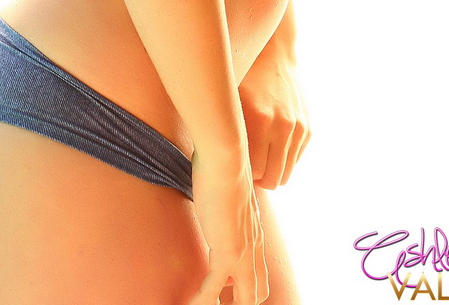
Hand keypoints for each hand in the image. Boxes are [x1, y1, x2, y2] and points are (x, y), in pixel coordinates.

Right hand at [187, 144, 269, 304]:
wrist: (226, 157)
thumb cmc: (222, 166)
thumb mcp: (227, 191)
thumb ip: (224, 202)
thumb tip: (213, 194)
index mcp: (253, 233)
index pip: (257, 272)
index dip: (243, 286)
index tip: (224, 289)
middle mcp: (253, 246)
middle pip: (257, 292)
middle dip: (239, 302)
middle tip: (218, 302)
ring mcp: (243, 252)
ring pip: (246, 298)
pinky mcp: (227, 252)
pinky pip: (214, 288)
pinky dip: (202, 300)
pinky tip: (190, 302)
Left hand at [238, 55, 310, 188]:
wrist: (272, 54)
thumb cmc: (241, 78)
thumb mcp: (228, 100)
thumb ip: (225, 131)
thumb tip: (217, 166)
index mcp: (260, 119)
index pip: (253, 173)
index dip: (241, 173)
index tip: (231, 164)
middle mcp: (283, 125)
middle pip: (272, 179)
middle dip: (257, 179)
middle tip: (243, 166)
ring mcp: (299, 128)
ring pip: (285, 174)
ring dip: (271, 171)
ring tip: (255, 156)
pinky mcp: (308, 129)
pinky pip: (294, 160)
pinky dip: (282, 159)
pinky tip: (269, 143)